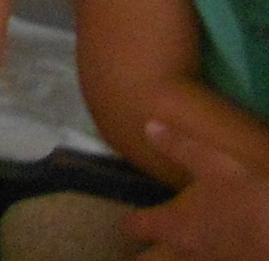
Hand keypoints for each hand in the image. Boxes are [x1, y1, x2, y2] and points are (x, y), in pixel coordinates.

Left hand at [125, 120, 268, 260]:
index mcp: (172, 225)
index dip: (130, 222)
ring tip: (184, 242)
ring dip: (176, 255)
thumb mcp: (212, 163)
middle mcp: (185, 251)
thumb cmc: (245, 198)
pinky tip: (219, 246)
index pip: (134, 227)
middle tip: (145, 246)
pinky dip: (209, 257)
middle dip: (146, 254)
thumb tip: (149, 126)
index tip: (130, 217)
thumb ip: (178, 146)